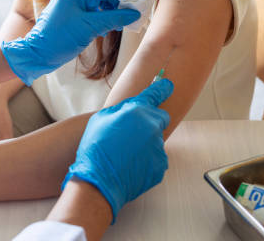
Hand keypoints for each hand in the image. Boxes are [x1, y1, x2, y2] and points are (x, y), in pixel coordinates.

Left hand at [1, 0, 140, 84]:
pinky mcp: (69, 17)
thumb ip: (113, 18)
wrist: (37, 55)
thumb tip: (133, 14)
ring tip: (119, 25)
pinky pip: (89, 13)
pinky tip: (106, 30)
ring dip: (109, 12)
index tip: (137, 5)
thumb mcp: (90, 28)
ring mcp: (69, 6)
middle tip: (130, 15)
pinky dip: (100, 19)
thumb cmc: (59, 39)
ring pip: (96, 4)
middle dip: (116, 3)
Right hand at [62, 79, 173, 222]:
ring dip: (145, 142)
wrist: (99, 180)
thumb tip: (132, 107)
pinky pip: (156, 157)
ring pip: (156, 139)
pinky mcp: (160, 164)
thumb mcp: (101, 119)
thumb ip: (121, 109)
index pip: (156, 93)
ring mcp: (158, 146)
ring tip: (125, 153)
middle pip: (160, 117)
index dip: (162, 88)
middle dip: (150, 121)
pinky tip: (130, 163)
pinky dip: (146, 159)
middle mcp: (152, 126)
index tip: (167, 85)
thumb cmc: (96, 148)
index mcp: (137, 111)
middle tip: (131, 132)